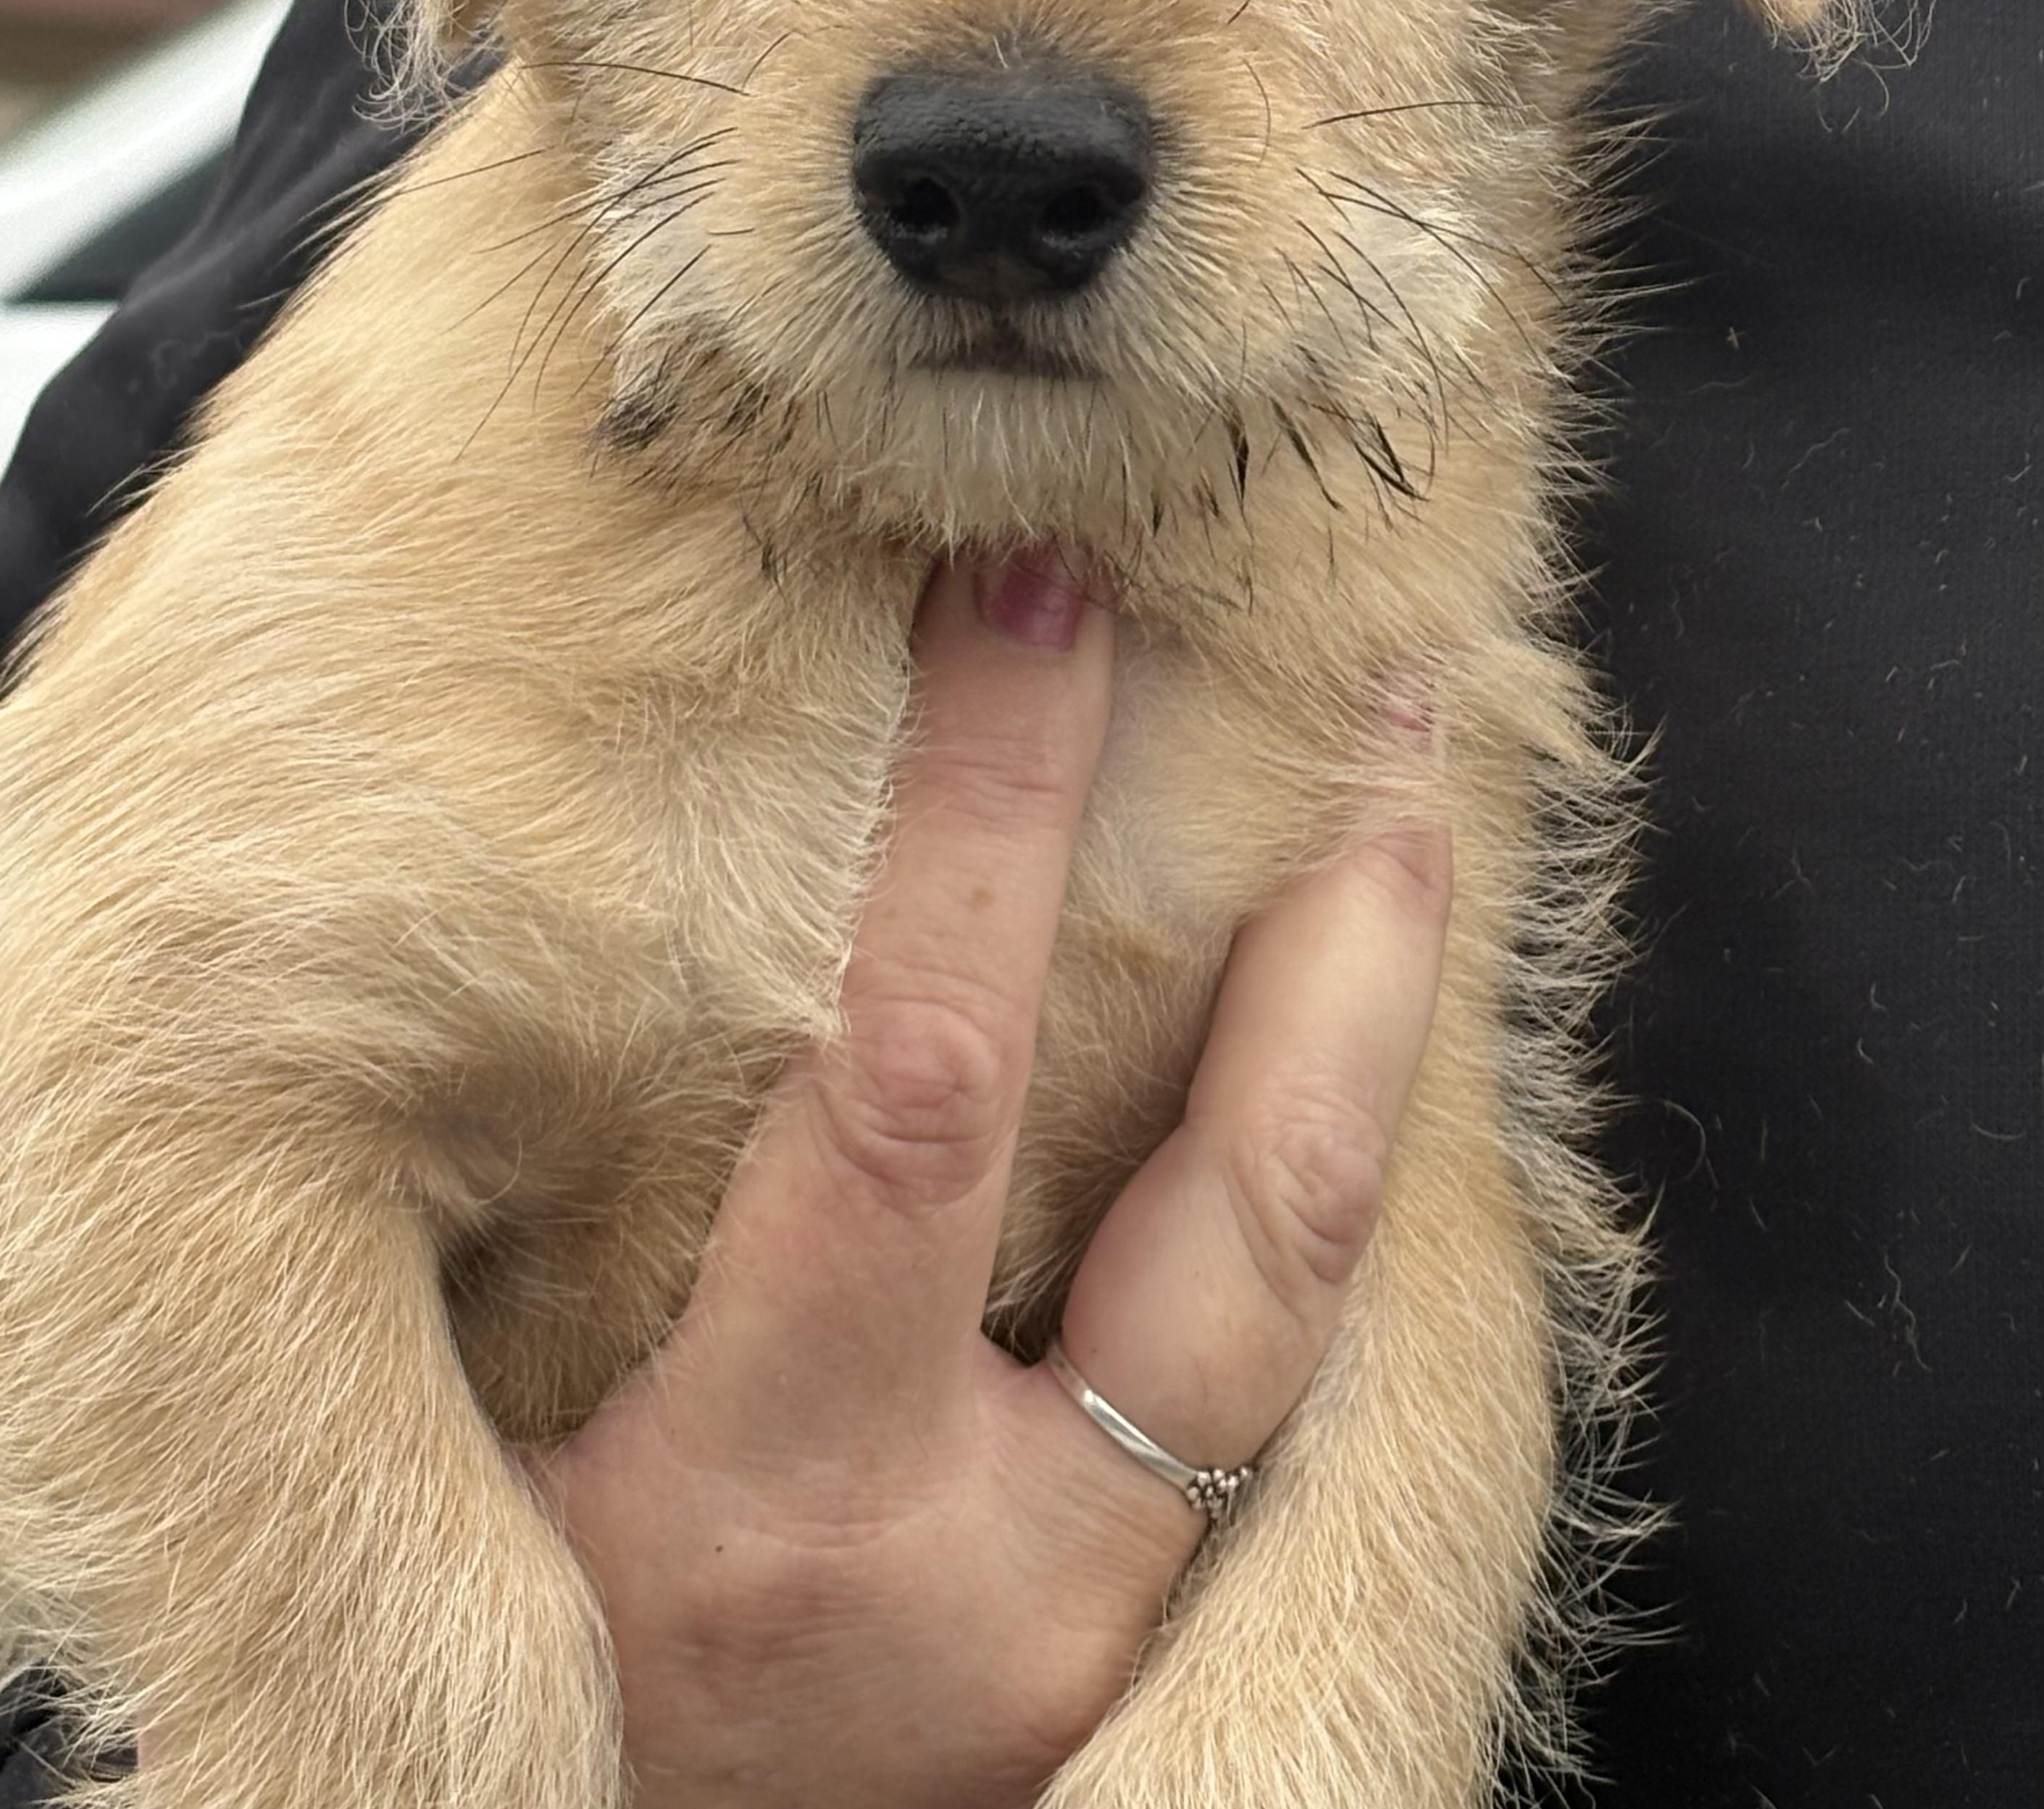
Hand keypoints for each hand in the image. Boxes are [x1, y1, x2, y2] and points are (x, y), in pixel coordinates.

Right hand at [537, 553, 1451, 1808]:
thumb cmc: (503, 1633)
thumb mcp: (490, 1435)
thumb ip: (592, 1201)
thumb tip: (674, 874)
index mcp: (773, 1488)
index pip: (920, 1076)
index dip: (994, 812)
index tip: (1034, 600)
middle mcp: (989, 1561)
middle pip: (1242, 1193)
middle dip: (1328, 918)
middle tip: (1384, 693)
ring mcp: (1113, 1618)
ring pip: (1323, 1285)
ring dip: (1383, 1024)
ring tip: (1414, 814)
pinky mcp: (1164, 1645)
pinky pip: (1296, 1367)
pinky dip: (1330, 1158)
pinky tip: (1342, 1014)